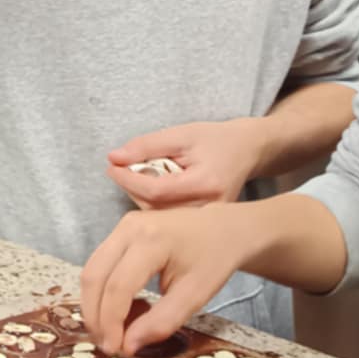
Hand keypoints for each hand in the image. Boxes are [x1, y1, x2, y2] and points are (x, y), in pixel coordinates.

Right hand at [80, 203, 254, 353]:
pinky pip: (99, 264)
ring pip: (91, 270)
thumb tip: (127, 347)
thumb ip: (161, 322)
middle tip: (106, 344)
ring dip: (93, 304)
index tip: (114, 349)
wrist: (224, 228)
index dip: (111, 322)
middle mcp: (129, 228)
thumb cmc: (214, 260)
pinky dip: (101, 291)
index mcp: (152, 241)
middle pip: (95, 276)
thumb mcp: (195, 296)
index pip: (118, 286)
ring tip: (107, 331)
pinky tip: (113, 311)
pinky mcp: (120, 231)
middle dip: (95, 315)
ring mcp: (122, 226)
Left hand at [108, 120, 260, 208]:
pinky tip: (155, 187)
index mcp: (206, 183)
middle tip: (124, 168)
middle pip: (156, 207)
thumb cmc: (215, 139)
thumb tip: (114, 158)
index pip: (156, 190)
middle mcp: (209, 207)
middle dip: (133, 188)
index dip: (128, 179)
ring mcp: (208, 219)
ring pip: (160, 216)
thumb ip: (147, 146)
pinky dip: (155, 203)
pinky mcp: (205, 223)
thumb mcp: (181, 134)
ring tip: (142, 174)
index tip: (111, 166)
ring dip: (142, 196)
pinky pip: (170, 219)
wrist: (247, 150)